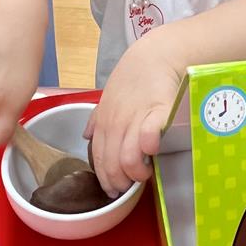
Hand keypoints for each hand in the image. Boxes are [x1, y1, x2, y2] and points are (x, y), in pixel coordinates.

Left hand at [85, 35, 181, 195]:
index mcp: (104, 121)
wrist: (157, 56)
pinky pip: (149, 136)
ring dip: (135, 173)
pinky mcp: (158, 112)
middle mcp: (117, 122)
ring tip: (144, 174)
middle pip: (112, 163)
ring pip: (128, 157)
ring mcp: (136, 118)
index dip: (104, 178)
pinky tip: (152, 152)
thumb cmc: (134, 77)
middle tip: (129, 186)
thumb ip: (98, 118)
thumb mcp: (109, 96)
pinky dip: (148, 148)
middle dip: (119, 182)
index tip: (112, 190)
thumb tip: (87, 136)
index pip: (98, 159)